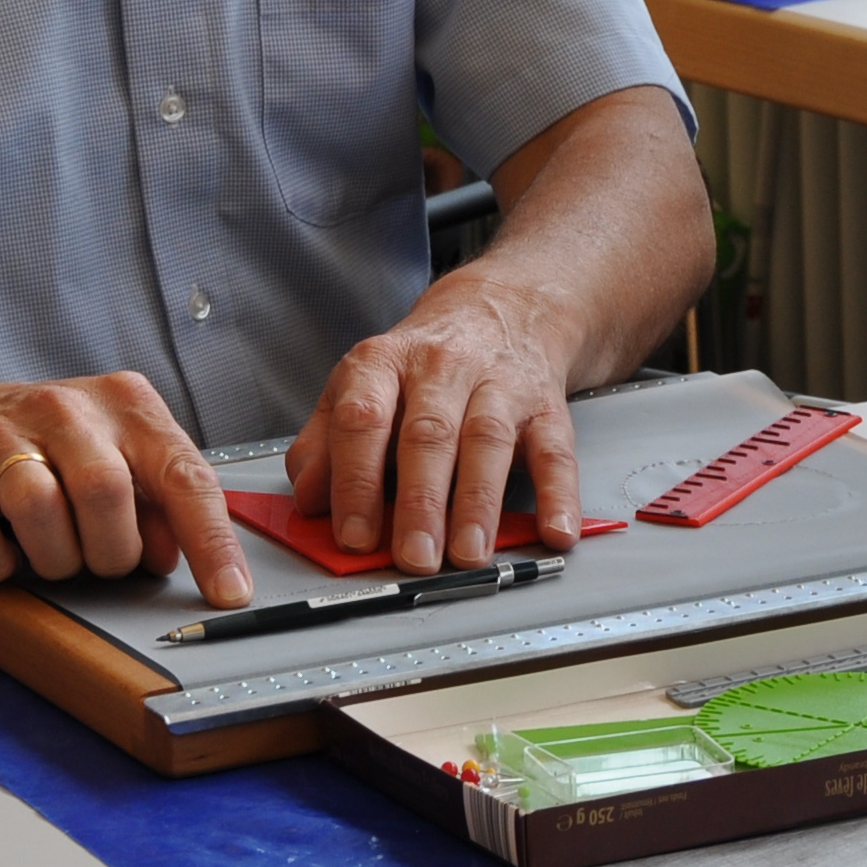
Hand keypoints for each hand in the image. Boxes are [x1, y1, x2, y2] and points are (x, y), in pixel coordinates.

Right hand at [0, 368, 252, 609]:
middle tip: (95, 558)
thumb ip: (155, 501)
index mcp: (123, 404)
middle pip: (107, 494)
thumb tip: (174, 555)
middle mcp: (65, 409)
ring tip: (45, 550)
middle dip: (109, 552)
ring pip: (41, 512)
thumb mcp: (112, 458)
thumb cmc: (42, 448)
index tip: (229, 594)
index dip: (210, 541)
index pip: (183, 474)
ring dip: (52, 559)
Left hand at [280, 272, 581, 574]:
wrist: (503, 308)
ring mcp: (498, 385)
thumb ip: (325, 443)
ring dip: (478, 503)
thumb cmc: (422, 365)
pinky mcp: (546, 407)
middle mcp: (441, 368)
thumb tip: (307, 500)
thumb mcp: (360, 387)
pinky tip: (553, 532)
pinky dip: (558, 495)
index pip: (363, 420)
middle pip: (428, 435)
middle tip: (413, 558)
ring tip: (468, 555)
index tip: (354, 535)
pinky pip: (554, 452)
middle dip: (420, 502)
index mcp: (383, 364)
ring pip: (486, 441)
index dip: (356, 481)